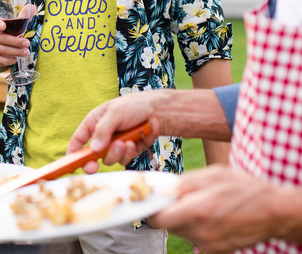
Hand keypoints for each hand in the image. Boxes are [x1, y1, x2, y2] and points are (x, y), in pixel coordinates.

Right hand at [0, 10, 34, 71]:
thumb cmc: (5, 34)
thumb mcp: (12, 26)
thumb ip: (22, 17)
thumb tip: (32, 7)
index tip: (3, 26)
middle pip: (0, 38)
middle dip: (15, 42)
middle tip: (27, 43)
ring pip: (1, 50)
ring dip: (15, 51)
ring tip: (26, 52)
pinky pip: (0, 60)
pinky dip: (9, 60)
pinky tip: (16, 59)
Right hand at [67, 91, 161, 172]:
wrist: (157, 111)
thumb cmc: (134, 105)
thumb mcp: (115, 112)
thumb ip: (103, 130)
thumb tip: (93, 149)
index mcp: (94, 123)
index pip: (78, 141)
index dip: (73, 154)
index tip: (71, 165)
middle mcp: (102, 136)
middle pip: (91, 156)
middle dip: (93, 161)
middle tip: (94, 166)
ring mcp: (114, 145)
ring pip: (108, 159)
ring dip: (116, 153)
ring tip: (125, 142)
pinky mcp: (127, 152)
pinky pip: (123, 160)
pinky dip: (128, 154)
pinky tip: (133, 142)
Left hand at [149, 165, 301, 252]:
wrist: (273, 211)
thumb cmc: (243, 188)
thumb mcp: (213, 175)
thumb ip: (185, 184)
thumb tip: (161, 190)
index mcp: (199, 210)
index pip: (159, 219)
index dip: (150, 209)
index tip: (148, 199)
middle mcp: (202, 232)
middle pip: (168, 225)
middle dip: (167, 210)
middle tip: (175, 196)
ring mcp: (209, 244)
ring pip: (180, 232)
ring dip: (181, 218)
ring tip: (198, 202)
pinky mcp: (217, 250)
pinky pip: (195, 239)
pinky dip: (194, 227)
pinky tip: (207, 215)